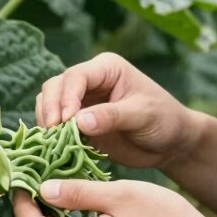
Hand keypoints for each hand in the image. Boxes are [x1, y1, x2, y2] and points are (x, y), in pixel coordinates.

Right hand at [35, 52, 192, 170]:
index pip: (76, 76)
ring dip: (46, 120)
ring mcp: (81, 101)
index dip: (66, 97)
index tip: (66, 121)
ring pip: (49, 103)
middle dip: (51, 108)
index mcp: (106, 69)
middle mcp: (89, 81)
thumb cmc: (164, 120)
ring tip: (51, 141)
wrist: (170, 143)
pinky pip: (55, 124)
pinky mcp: (77, 123)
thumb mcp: (142, 115)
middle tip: (52, 132)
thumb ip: (112, 116)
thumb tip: (79, 122)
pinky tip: (53, 147)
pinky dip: (50, 134)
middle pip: (55, 86)